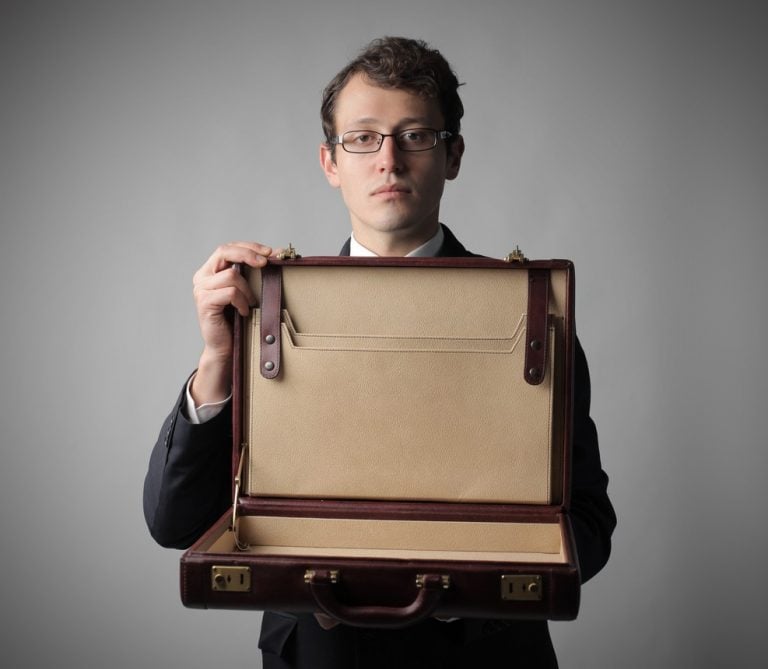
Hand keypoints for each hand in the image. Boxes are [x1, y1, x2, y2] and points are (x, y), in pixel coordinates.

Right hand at [190, 242, 271, 404]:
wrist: (225, 347)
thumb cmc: (238, 319)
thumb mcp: (247, 290)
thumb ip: (254, 272)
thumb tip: (278, 254)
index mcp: (210, 270)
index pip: (228, 248)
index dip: (249, 247)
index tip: (270, 252)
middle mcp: (202, 277)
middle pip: (224, 251)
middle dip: (248, 254)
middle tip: (266, 263)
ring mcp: (201, 290)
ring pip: (231, 275)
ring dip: (247, 289)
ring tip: (250, 304)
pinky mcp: (205, 303)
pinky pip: (230, 292)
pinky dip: (242, 301)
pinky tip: (244, 312)